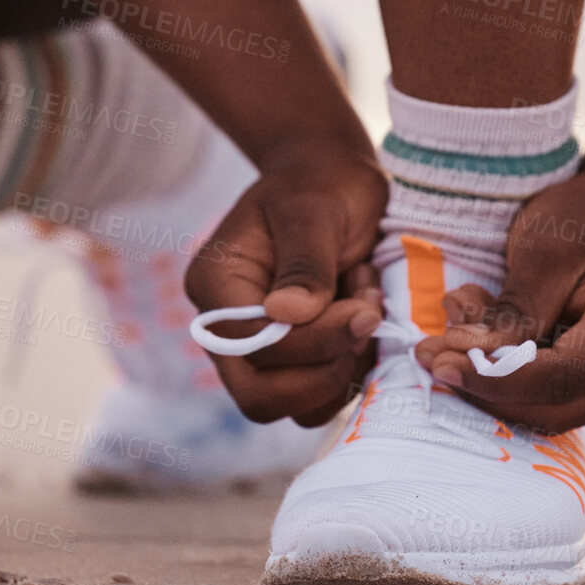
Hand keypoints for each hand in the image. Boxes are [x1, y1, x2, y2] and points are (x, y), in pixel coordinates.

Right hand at [184, 137, 387, 424]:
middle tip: (367, 316)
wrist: (333, 178)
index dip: (310, 343)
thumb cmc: (320, 182)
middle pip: (260, 395)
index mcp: (216, 285)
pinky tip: (365, 315)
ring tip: (366, 302)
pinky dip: (355, 366)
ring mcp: (261, 350)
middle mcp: (228, 327)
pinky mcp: (297, 361)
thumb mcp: (314, 207)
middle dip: (326, 367)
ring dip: (346, 366)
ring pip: (297, 406)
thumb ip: (304, 262)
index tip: (363, 310)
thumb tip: (286, 315)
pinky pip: (324, 396)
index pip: (248, 346)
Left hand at [416, 165, 584, 432]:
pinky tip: (491, 333)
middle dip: (486, 384)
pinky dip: (519, 373)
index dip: (492, 379)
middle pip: (554, 407)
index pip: (557, 381)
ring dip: (497, 377)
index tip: (437, 363)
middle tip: (430, 350)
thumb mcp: (547, 246)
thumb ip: (514, 311)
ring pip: (553, 408)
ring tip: (462, 323)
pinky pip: (562, 396)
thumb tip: (465, 359)